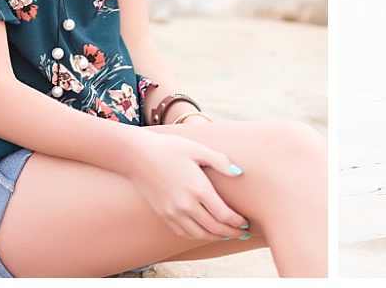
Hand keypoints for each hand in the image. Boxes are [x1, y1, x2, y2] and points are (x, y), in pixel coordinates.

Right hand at [124, 130, 246, 240]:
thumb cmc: (170, 148)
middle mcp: (186, 205)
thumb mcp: (197, 149)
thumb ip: (220, 161)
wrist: (138, 156)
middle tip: (242, 233)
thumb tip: (239, 172)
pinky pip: (183, 233)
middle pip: (214, 227)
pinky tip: (204, 231)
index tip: (246, 223)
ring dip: (215, 236)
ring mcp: (173, 212)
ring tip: (226, 234)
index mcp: (198, 189)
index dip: (237, 222)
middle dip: (231, 232)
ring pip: (199, 234)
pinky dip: (197, 235)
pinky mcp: (163, 215)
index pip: (224, 214)